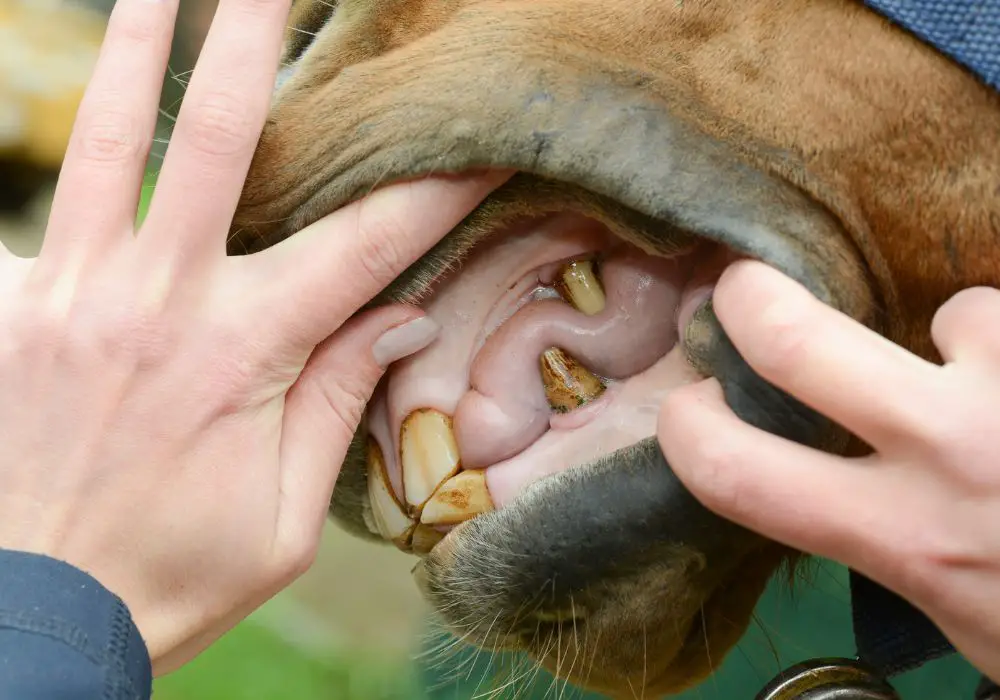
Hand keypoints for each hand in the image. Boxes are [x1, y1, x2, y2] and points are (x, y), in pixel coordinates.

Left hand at [0, 0, 506, 674]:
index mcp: (239, 356)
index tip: (481, 136)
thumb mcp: (286, 520)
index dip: (434, 187)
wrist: (28, 624)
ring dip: (132, 53)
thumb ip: (336, 403)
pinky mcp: (6, 310)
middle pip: (214, 140)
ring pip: (106, 146)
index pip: (364, 245)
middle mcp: (154, 304)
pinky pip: (35, 222)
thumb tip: (397, 316)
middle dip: (249, 41)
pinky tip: (82, 134)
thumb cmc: (172, 577)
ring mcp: (68, 297)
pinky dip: (58, 171)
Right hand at [658, 260, 999, 680]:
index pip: (734, 471)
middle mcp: (953, 456)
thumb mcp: (954, 612)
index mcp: (903, 538)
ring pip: (957, 312)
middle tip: (743, 289)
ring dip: (969, 343)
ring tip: (996, 382)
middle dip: (749, 298)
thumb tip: (834, 472)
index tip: (691, 410)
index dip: (687, 429)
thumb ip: (886, 539)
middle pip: (796, 340)